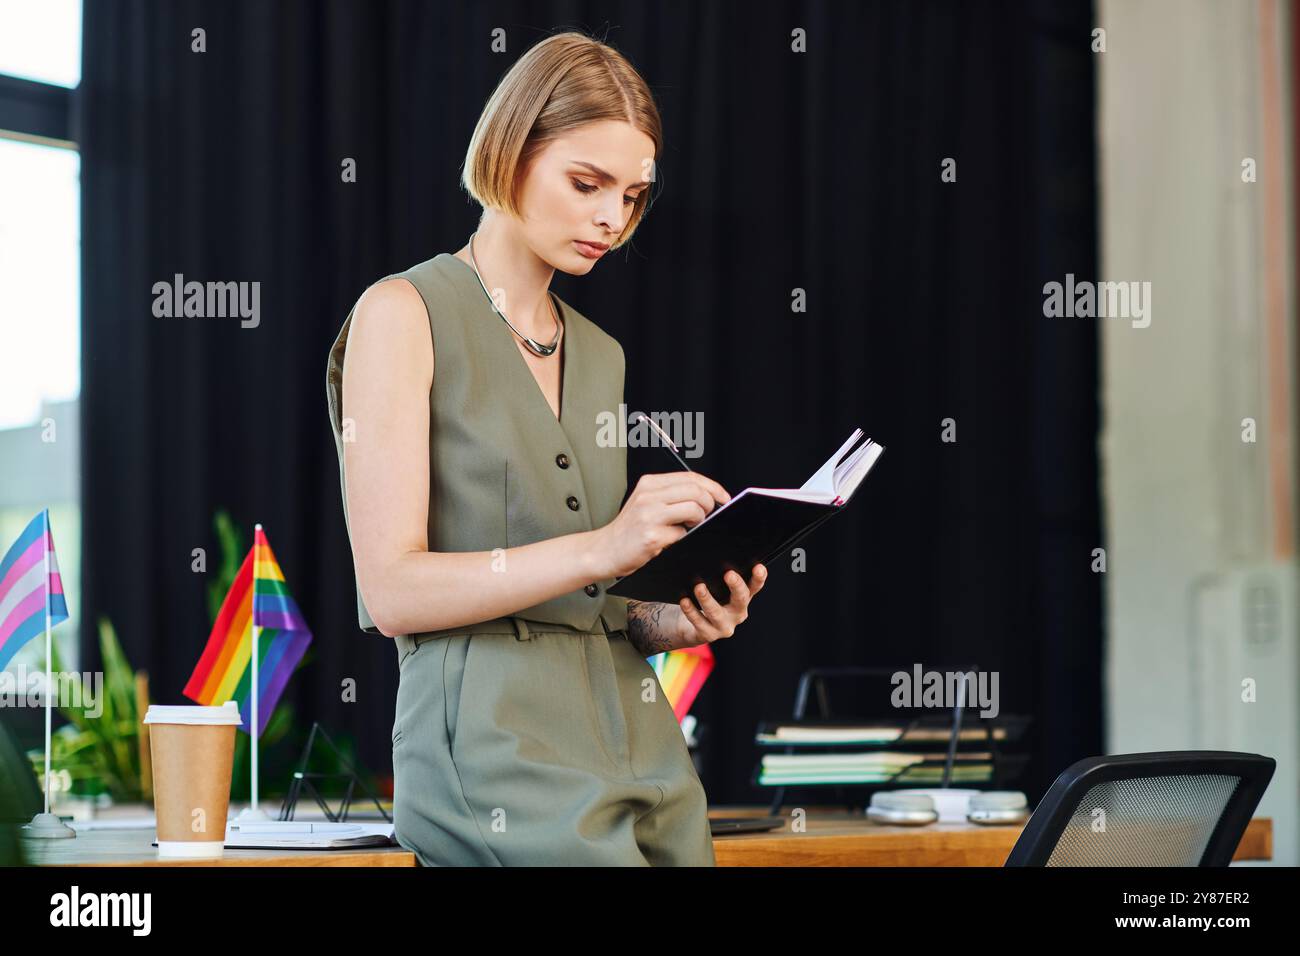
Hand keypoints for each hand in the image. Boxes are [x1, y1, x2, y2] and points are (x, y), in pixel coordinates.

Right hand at [592, 472, 730, 577]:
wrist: (605, 550)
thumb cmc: (629, 529)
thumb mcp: (646, 503)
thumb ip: (671, 496)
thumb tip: (707, 497)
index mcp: (649, 484)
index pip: (690, 477)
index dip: (713, 487)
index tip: (723, 497)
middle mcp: (648, 495)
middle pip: (696, 491)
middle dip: (710, 504)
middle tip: (707, 515)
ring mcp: (649, 515)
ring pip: (694, 509)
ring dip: (699, 520)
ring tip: (690, 527)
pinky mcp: (651, 536)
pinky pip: (682, 533)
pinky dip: (683, 537)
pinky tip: (672, 539)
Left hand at [677, 564, 767, 644]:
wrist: (691, 625)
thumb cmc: (707, 598)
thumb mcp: (716, 587)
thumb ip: (718, 574)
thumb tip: (709, 551)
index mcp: (743, 598)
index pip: (754, 586)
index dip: (759, 578)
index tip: (759, 567)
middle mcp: (737, 612)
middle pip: (740, 599)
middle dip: (736, 586)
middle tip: (729, 573)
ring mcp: (724, 626)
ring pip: (716, 612)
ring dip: (708, 599)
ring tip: (699, 587)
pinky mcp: (709, 634)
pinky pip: (699, 622)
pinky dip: (691, 611)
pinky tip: (685, 601)